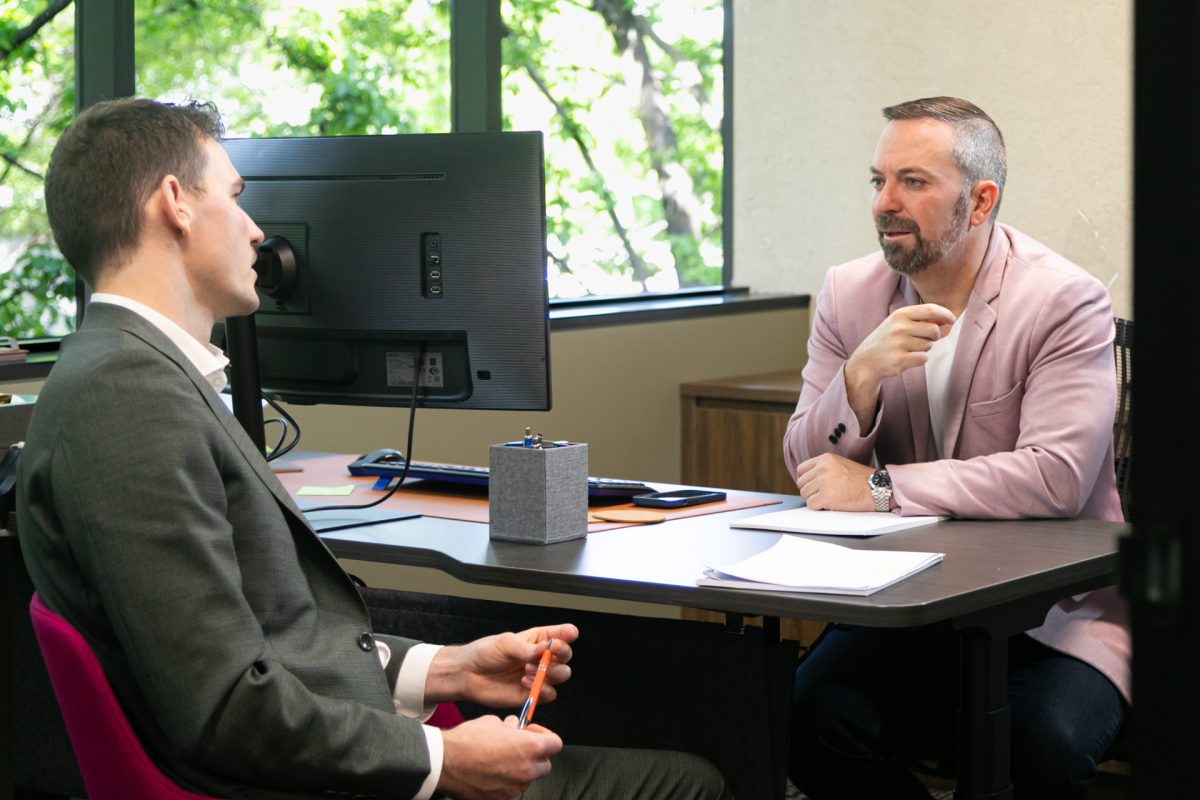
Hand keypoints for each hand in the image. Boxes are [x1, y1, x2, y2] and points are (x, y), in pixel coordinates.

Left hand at [426, 624, 577, 707]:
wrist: (468, 675)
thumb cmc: (485, 653)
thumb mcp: (505, 643)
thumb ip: (526, 648)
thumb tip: (545, 649)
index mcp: (537, 640)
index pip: (561, 634)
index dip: (568, 634)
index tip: (569, 634)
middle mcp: (541, 658)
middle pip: (566, 656)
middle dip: (562, 654)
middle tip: (549, 653)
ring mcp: (538, 676)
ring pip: (562, 675)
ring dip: (550, 672)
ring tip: (527, 670)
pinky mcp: (532, 694)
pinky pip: (550, 694)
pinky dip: (542, 689)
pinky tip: (524, 682)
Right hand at [437, 715, 562, 799]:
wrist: (444, 762)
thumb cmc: (467, 740)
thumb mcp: (493, 722)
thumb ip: (511, 727)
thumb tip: (515, 728)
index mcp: (529, 747)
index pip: (555, 744)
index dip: (545, 736)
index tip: (532, 733)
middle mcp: (526, 770)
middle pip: (545, 765)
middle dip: (535, 756)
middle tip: (518, 748)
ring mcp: (514, 788)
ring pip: (527, 779)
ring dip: (519, 770)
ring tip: (499, 760)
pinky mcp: (500, 799)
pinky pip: (510, 790)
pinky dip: (505, 783)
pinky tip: (490, 773)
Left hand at [794, 453, 875, 510]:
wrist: (878, 488)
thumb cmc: (862, 479)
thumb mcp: (841, 464)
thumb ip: (824, 468)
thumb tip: (808, 479)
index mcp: (825, 459)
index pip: (801, 470)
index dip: (806, 480)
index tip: (813, 486)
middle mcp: (822, 468)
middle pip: (801, 483)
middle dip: (810, 491)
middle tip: (824, 494)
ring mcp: (824, 481)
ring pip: (805, 494)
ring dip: (815, 499)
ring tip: (830, 498)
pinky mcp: (826, 496)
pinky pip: (811, 504)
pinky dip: (819, 507)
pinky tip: (831, 504)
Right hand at [844, 303, 954, 428]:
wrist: (866, 361)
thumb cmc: (887, 340)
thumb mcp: (899, 323)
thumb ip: (921, 320)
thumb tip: (948, 322)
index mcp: (900, 314)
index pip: (931, 309)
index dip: (946, 314)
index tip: (951, 319)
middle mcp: (899, 327)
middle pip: (934, 330)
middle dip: (934, 336)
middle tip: (924, 339)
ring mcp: (899, 344)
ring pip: (929, 345)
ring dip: (924, 348)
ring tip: (909, 348)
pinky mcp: (900, 359)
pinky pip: (923, 358)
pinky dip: (919, 359)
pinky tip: (906, 358)